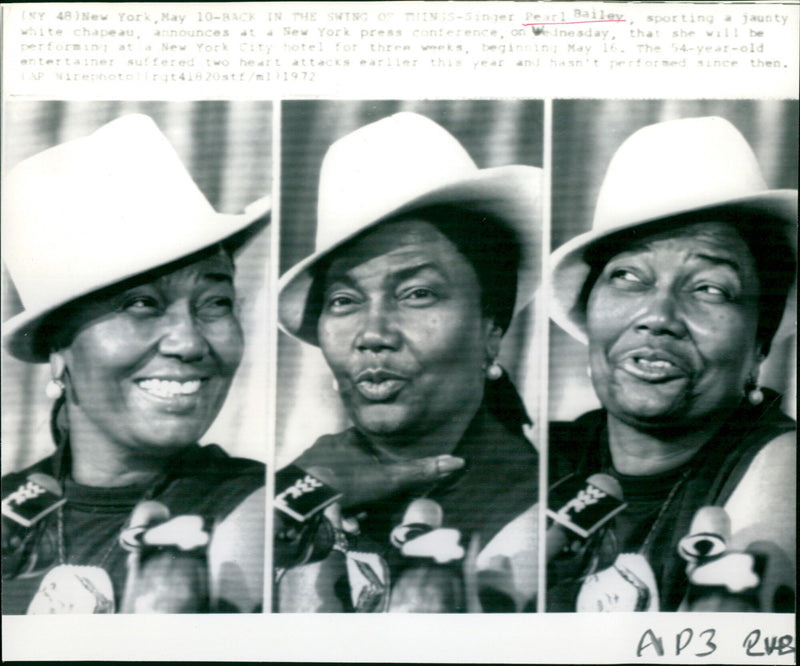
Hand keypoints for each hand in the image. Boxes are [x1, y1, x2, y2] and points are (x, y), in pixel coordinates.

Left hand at [302, 455, 464, 507]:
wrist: (301, 499)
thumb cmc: (348, 483)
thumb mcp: (390, 479)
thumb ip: (420, 472)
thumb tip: (456, 461)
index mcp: (350, 438)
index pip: (370, 445)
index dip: (380, 464)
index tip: (385, 481)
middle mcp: (327, 444)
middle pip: (351, 464)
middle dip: (362, 488)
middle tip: (369, 509)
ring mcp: (308, 462)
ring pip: (334, 480)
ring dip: (345, 499)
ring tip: (352, 520)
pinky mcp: (294, 480)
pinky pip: (317, 491)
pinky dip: (327, 505)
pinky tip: (333, 520)